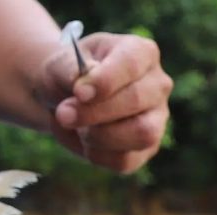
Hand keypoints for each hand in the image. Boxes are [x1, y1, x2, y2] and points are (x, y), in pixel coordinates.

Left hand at [35, 32, 172, 173]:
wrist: (65, 100)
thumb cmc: (67, 77)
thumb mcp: (60, 65)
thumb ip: (68, 70)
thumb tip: (82, 84)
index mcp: (141, 52)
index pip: (132, 64)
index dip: (105, 81)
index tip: (78, 92)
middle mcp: (157, 84)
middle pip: (135, 100)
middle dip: (93, 112)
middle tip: (63, 114)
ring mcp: (156, 118)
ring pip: (142, 134)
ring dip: (99, 136)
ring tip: (77, 128)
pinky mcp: (145, 148)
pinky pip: (126, 160)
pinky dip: (97, 155)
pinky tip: (84, 141)